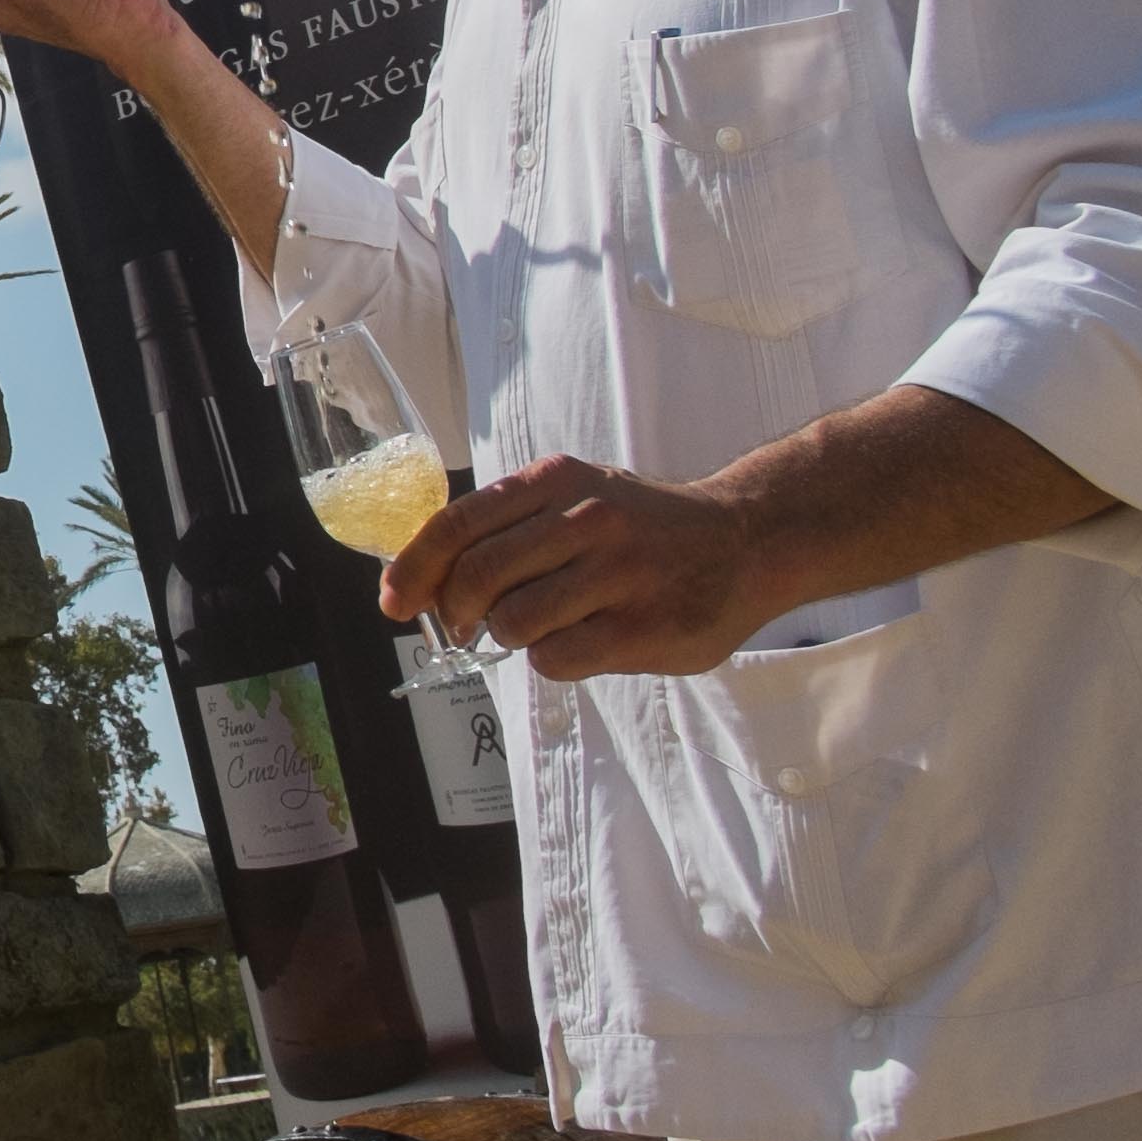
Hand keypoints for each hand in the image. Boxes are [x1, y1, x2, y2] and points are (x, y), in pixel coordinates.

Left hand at [383, 453, 781, 678]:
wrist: (747, 539)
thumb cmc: (644, 525)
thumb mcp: (577, 494)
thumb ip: (511, 523)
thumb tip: (426, 573)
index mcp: (556, 480)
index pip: (458, 524)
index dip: (414, 568)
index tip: (393, 602)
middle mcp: (587, 518)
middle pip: (476, 577)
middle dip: (456, 610)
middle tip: (465, 623)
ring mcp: (619, 573)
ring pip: (514, 622)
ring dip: (510, 635)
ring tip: (543, 624)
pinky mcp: (644, 627)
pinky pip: (557, 658)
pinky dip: (551, 659)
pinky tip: (580, 642)